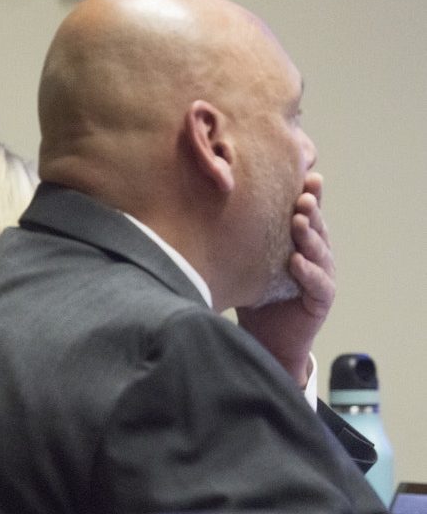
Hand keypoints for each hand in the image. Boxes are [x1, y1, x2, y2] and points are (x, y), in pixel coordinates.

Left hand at [236, 172, 335, 386]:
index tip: (303, 173)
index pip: (303, 212)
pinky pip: (318, 283)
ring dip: (310, 235)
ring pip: (320, 250)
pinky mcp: (319, 300)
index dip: (307, 193)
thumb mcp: (242, 261)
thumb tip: (194, 208)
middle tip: (303, 194)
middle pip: (315, 225)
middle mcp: (312, 253)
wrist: (265, 340)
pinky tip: (296, 262)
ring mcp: (319, 275)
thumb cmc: (251, 295)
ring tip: (299, 220)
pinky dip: (308, 272)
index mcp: (295, 240)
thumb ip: (233, 237)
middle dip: (310, 208)